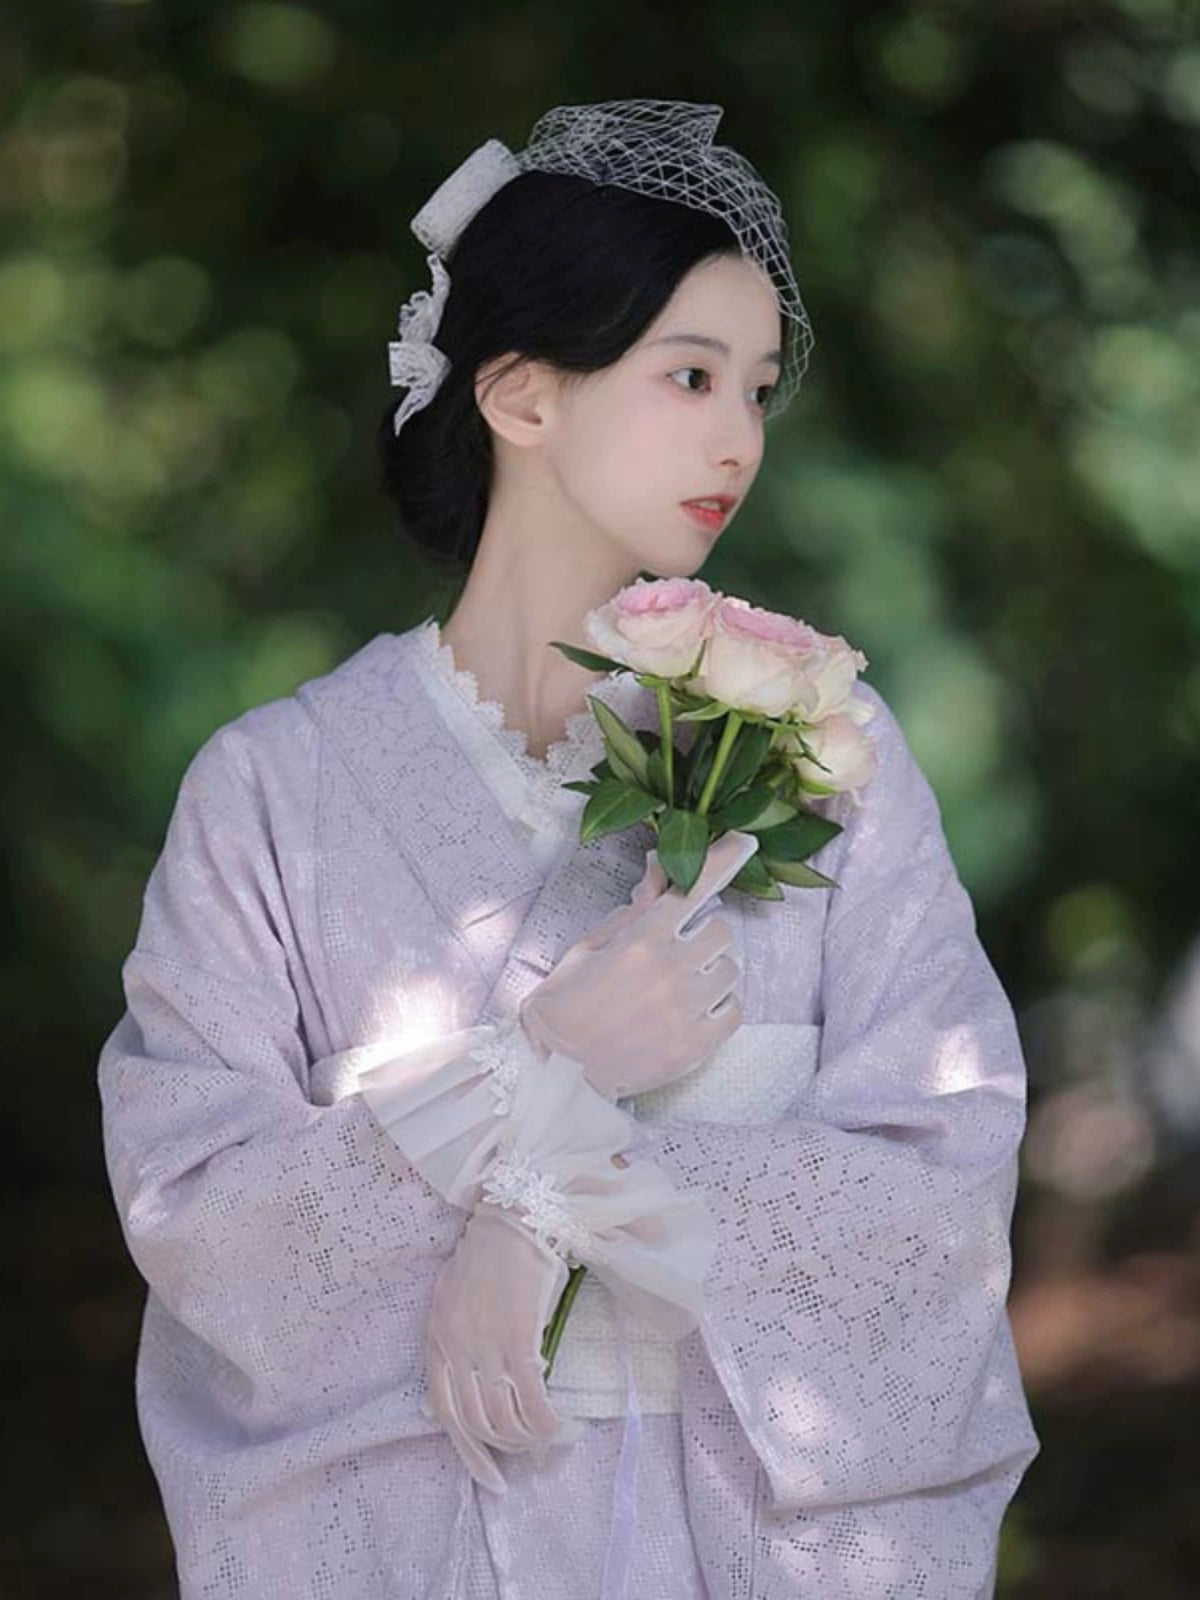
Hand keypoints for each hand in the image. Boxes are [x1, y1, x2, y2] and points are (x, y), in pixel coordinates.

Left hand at [424, 1201, 582, 1494]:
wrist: (514, 1215)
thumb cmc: (490, 1251)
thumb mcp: (455, 1296)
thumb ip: (455, 1336)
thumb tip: (472, 1378)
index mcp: (436, 1338)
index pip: (444, 1412)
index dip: (468, 1452)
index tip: (489, 1478)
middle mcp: (455, 1347)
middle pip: (475, 1422)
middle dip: (503, 1448)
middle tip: (528, 1455)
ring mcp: (484, 1345)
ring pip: (503, 1417)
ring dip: (528, 1439)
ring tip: (549, 1439)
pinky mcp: (517, 1338)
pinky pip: (532, 1399)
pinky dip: (547, 1423)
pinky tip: (562, 1426)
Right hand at [518, 830, 757, 1100]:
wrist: (555, 1071)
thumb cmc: (566, 1004)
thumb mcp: (589, 948)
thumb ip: (632, 914)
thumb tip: (658, 875)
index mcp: (640, 939)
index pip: (691, 889)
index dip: (721, 861)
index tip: (746, 842)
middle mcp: (669, 969)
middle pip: (721, 931)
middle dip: (703, 937)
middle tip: (681, 953)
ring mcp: (686, 1008)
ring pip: (730, 971)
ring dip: (711, 973)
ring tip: (681, 991)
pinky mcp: (696, 1045)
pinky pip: (734, 1011)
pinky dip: (719, 1008)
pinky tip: (693, 1013)